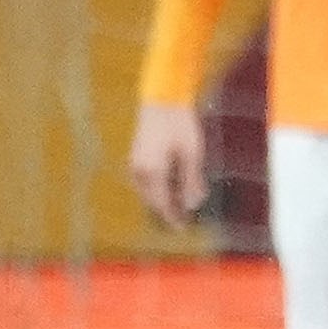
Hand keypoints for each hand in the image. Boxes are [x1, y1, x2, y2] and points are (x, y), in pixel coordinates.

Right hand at [128, 101, 207, 230]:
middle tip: (184, 218)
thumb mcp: (192, 155)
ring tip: (181, 201)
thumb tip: (192, 205)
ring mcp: (135, 163)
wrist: (163, 99)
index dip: (172, 218)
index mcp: (152, 173)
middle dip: (168, 209)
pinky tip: (171, 185)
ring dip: (163, 198)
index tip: (183, 229)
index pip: (162, 204)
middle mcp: (139, 171)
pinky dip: (157, 187)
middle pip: (153, 200)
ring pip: (148, 191)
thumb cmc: (180, 125)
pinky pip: (145, 180)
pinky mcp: (136, 156)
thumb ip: (191, 181)